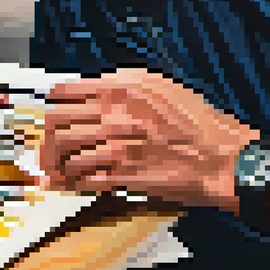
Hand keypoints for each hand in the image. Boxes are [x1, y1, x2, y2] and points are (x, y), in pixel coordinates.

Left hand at [40, 68, 256, 209]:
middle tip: (48, 147)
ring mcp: (115, 145)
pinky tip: (71, 183)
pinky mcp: (121, 175)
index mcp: (121, 86)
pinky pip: (81, 178)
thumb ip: (123, 88)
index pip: (64, 92)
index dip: (53, 106)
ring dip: (57, 163)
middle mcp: (113, 112)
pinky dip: (71, 182)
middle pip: (56, 123)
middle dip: (47, 136)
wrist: (222, 157)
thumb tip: (93, 94)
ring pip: (64, 152)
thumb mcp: (160, 87)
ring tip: (56, 169)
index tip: (52, 115)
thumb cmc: (197, 123)